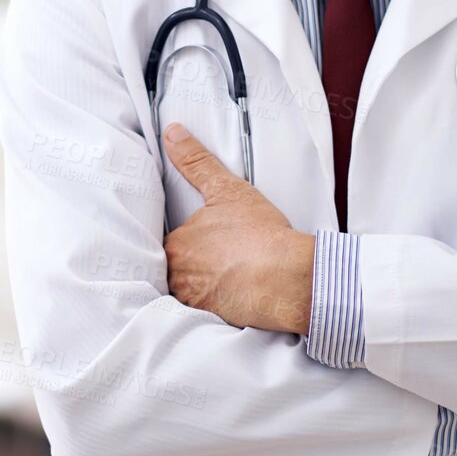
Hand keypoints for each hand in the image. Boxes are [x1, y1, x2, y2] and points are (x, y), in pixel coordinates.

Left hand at [161, 123, 314, 333]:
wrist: (287, 277)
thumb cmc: (261, 235)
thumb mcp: (227, 189)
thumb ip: (196, 161)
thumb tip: (173, 134)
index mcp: (178, 243)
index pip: (169, 243)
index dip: (186, 242)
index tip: (204, 244)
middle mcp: (179, 275)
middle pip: (174, 269)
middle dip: (190, 267)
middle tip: (217, 262)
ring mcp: (194, 301)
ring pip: (186, 293)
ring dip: (199, 288)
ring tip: (222, 281)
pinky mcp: (212, 321)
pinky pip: (202, 316)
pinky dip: (213, 308)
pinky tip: (229, 302)